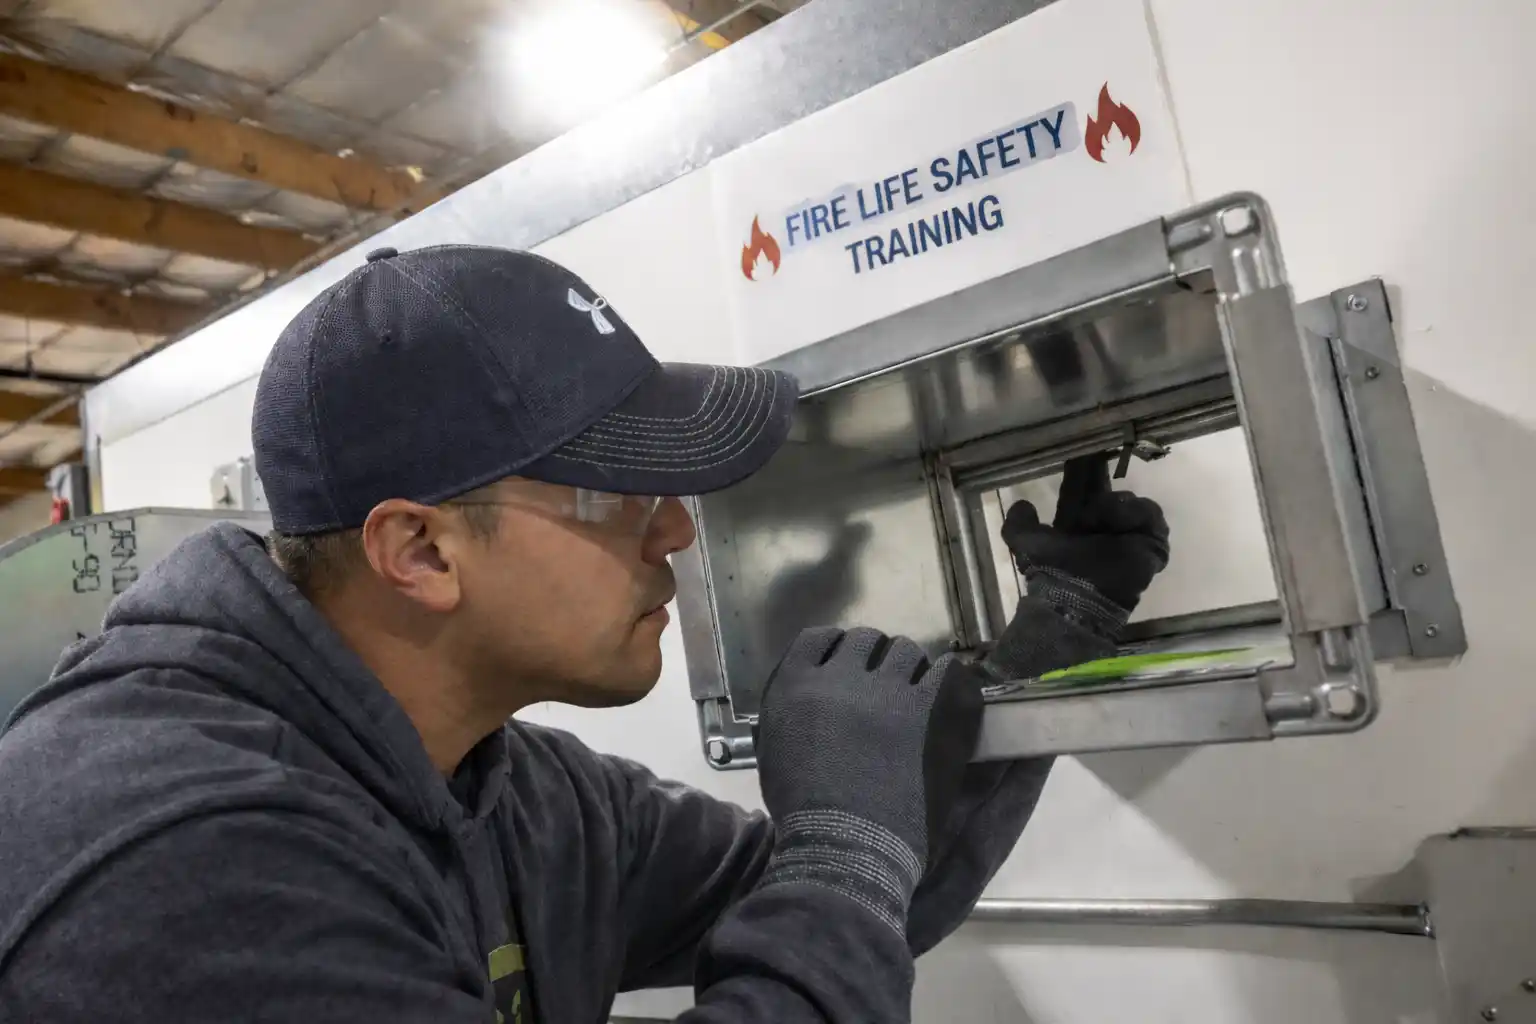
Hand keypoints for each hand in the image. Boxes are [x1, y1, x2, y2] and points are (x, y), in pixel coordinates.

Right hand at [753, 627, 983, 934]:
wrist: (847, 846)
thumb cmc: (803, 813)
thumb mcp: (774, 752)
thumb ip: (793, 712)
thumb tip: (814, 696)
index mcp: (795, 684)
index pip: (819, 639)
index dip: (837, 651)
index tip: (848, 667)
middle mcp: (840, 676)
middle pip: (865, 641)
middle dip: (874, 660)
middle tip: (883, 689)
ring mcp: (887, 689)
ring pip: (906, 652)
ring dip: (909, 671)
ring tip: (915, 698)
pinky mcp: (929, 707)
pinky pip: (948, 671)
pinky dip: (947, 680)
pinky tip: (946, 697)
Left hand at [1001, 454, 1169, 637]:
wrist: (1080, 594)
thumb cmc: (1053, 568)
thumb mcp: (1024, 541)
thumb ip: (1018, 523)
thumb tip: (1022, 503)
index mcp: (1079, 525)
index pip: (1086, 492)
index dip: (1085, 475)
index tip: (1084, 455)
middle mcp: (1106, 527)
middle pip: (1110, 492)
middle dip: (1101, 486)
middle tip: (1093, 482)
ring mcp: (1132, 534)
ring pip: (1128, 500)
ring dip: (1110, 508)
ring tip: (1097, 524)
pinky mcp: (1152, 542)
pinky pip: (1149, 513)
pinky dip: (1133, 516)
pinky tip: (1118, 525)